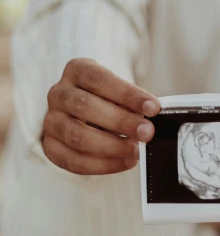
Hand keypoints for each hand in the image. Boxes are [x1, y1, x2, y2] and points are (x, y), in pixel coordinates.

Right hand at [42, 58, 160, 175]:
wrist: (83, 111)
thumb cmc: (106, 97)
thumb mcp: (117, 90)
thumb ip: (131, 101)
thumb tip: (153, 116)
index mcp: (76, 70)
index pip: (99, 79)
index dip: (127, 94)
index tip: (153, 107)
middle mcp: (58, 93)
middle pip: (86, 107)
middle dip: (121, 121)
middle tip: (147, 132)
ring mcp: (51, 120)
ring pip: (78, 136)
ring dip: (112, 146)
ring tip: (136, 150)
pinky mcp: (49, 146)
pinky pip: (73, 160)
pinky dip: (102, 165)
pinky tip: (124, 162)